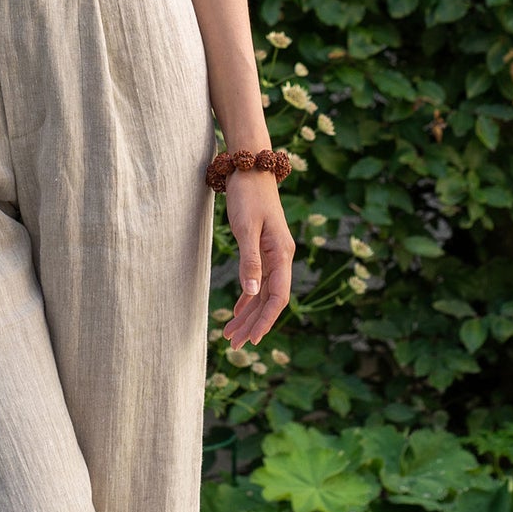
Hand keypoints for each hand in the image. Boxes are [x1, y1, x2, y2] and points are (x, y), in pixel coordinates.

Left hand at [220, 173, 294, 345]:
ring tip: (231, 334)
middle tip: (234, 344)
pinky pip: (258, 279)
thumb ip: (250, 260)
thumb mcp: (246, 227)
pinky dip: (247, 296)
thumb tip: (251, 293)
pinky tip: (237, 310)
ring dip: (248, 313)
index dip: (265, 320)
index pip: (277, 297)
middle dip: (253, 323)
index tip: (252, 339)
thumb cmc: (247, 194)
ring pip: (263, 292)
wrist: (250, 167)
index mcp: (282, 254)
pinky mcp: (263, 247)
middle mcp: (281, 257)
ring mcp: (274, 253)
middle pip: (270, 299)